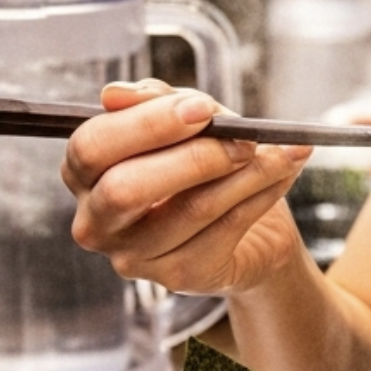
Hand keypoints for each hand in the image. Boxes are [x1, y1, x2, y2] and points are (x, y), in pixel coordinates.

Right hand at [62, 79, 312, 295]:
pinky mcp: (178, 276)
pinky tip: (285, 172)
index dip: (148, 124)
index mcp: (85, 173)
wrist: (252, 228)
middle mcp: (96, 222)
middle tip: (245, 138)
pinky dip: (264, 193)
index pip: (92, 147)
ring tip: (282, 151)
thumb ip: (158, 102)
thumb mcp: (186, 122)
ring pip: (191, 208)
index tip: (202, 108)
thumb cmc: (207, 165)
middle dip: (195, 156)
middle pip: (126, 189)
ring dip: (247, 173)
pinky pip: (226, 229)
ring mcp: (133, 256)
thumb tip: (118, 94)